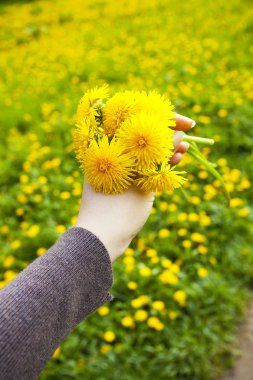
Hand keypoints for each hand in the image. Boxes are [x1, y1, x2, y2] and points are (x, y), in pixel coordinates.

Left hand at [76, 114, 194, 261]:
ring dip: (164, 149)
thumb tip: (180, 135)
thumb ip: (160, 157)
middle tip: (188, 134)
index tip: (187, 123)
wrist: (99, 239)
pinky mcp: (122, 181)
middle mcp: (110, 152)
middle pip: (141, 134)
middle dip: (166, 134)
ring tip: (185, 150)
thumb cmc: (117, 209)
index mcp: (107, 145)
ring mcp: (116, 167)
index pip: (138, 120)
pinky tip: (175, 161)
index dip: (165, 119)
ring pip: (143, 151)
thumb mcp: (143, 181)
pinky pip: (141, 166)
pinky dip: (157, 163)